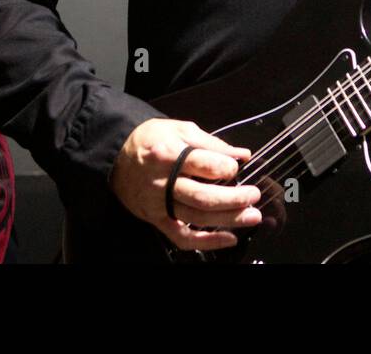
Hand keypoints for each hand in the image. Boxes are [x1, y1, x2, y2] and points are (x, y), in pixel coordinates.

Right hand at [110, 118, 262, 251]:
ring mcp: (159, 204)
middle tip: (254, 196)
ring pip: (197, 217)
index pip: (205, 165)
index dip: (227, 167)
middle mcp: (163, 182)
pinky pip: (181, 236)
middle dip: (234, 199)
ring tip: (251, 216)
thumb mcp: (180, 129)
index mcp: (170, 154)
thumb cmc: (150, 139)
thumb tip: (241, 154)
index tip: (237, 166)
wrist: (116, 156)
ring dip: (228, 219)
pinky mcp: (156, 218)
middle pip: (203, 196)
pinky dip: (206, 241)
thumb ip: (212, 143)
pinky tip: (228, 238)